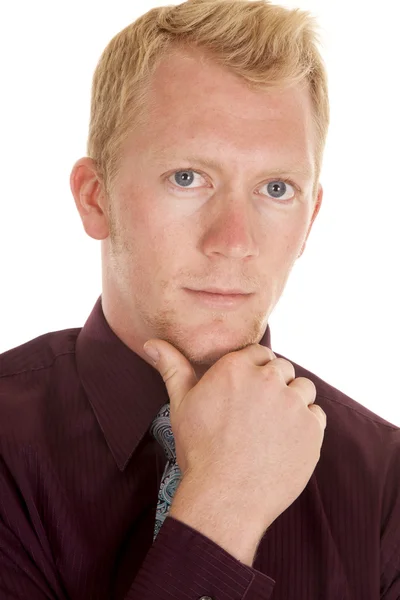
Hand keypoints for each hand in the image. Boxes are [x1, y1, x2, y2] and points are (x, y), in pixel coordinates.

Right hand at [144, 340, 326, 531]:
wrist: (224, 497)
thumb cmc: (199, 449)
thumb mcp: (181, 404)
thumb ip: (172, 367)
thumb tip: (151, 342)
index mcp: (236, 367)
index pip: (259, 353)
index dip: (255, 371)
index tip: (249, 392)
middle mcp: (268, 378)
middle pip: (283, 368)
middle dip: (274, 384)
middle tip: (259, 413)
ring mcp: (293, 403)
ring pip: (303, 389)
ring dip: (293, 402)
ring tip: (274, 428)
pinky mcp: (312, 429)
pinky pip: (317, 415)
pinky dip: (307, 426)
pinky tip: (286, 443)